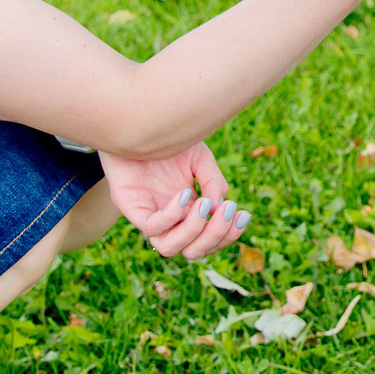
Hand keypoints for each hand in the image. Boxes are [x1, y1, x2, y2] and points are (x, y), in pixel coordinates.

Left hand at [100, 141, 249, 258]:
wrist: (136, 122)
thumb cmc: (168, 141)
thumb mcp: (200, 159)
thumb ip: (213, 182)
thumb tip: (219, 207)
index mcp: (188, 212)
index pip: (209, 240)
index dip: (228, 235)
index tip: (244, 215)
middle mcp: (169, 220)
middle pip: (193, 251)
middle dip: (215, 236)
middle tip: (228, 210)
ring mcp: (149, 215)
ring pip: (169, 248)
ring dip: (193, 232)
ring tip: (205, 205)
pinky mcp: (130, 207)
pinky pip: (151, 227)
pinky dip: (172, 215)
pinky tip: (185, 193)